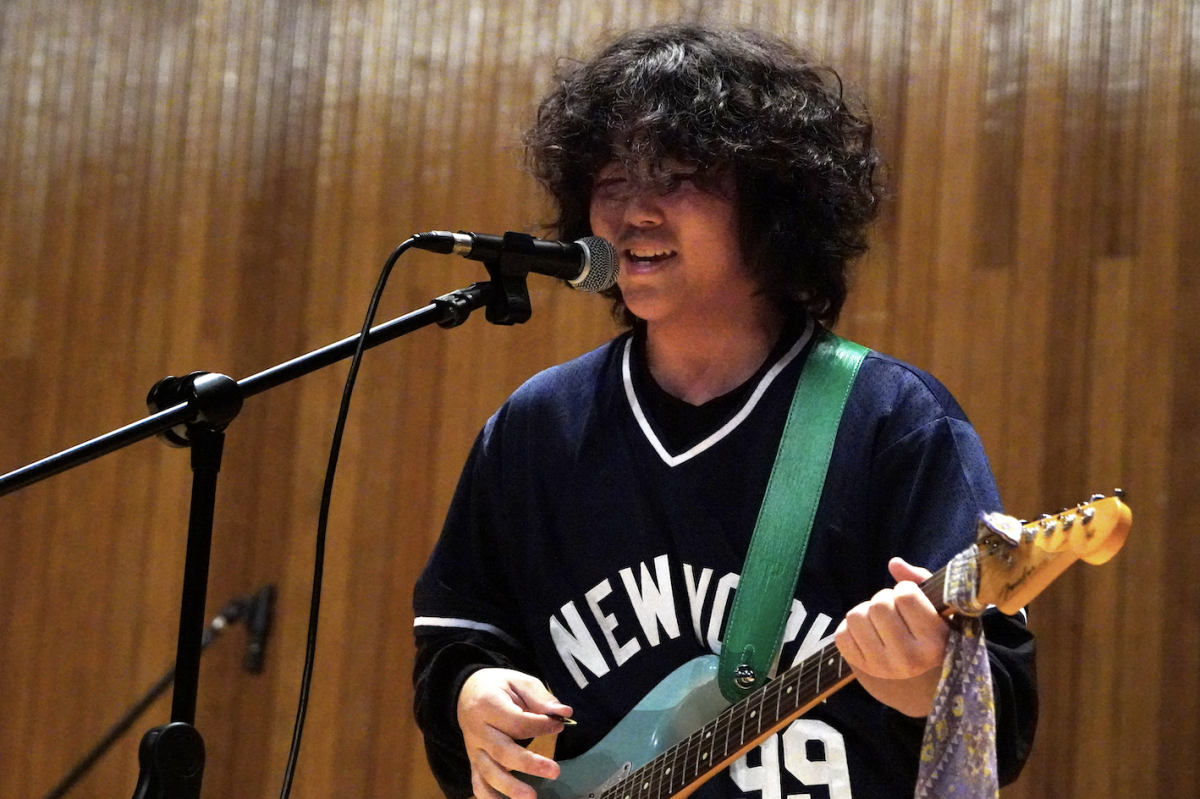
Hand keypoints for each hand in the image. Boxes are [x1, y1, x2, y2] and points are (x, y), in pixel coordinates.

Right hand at [457, 668, 572, 798]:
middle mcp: (478, 730)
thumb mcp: (519, 681)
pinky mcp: (473, 762)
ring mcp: (473, 749)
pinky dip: (489, 797)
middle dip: (529, 763)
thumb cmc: (498, 686)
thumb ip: (540, 697)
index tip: (559, 724)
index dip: (540, 725)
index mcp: (488, 705)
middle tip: (555, 771)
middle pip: (502, 751)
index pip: (516, 722)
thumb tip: (564, 712)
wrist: (466, 692)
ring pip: (489, 772)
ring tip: (531, 797)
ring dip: (509, 787)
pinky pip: (478, 783)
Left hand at [834, 557, 948, 715]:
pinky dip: (851, 629)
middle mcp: (909, 659)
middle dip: (885, 599)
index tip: (912, 600)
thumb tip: (894, 563)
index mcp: (935, 642)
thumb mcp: (939, 609)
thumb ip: (920, 581)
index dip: (906, 590)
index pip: (905, 595)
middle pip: (879, 603)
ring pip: (856, 615)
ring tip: (880, 622)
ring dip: (866, 612)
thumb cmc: (932, 636)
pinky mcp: (861, 669)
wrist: (923, 685)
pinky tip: (868, 634)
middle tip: (895, 611)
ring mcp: (882, 667)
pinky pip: (841, 634)